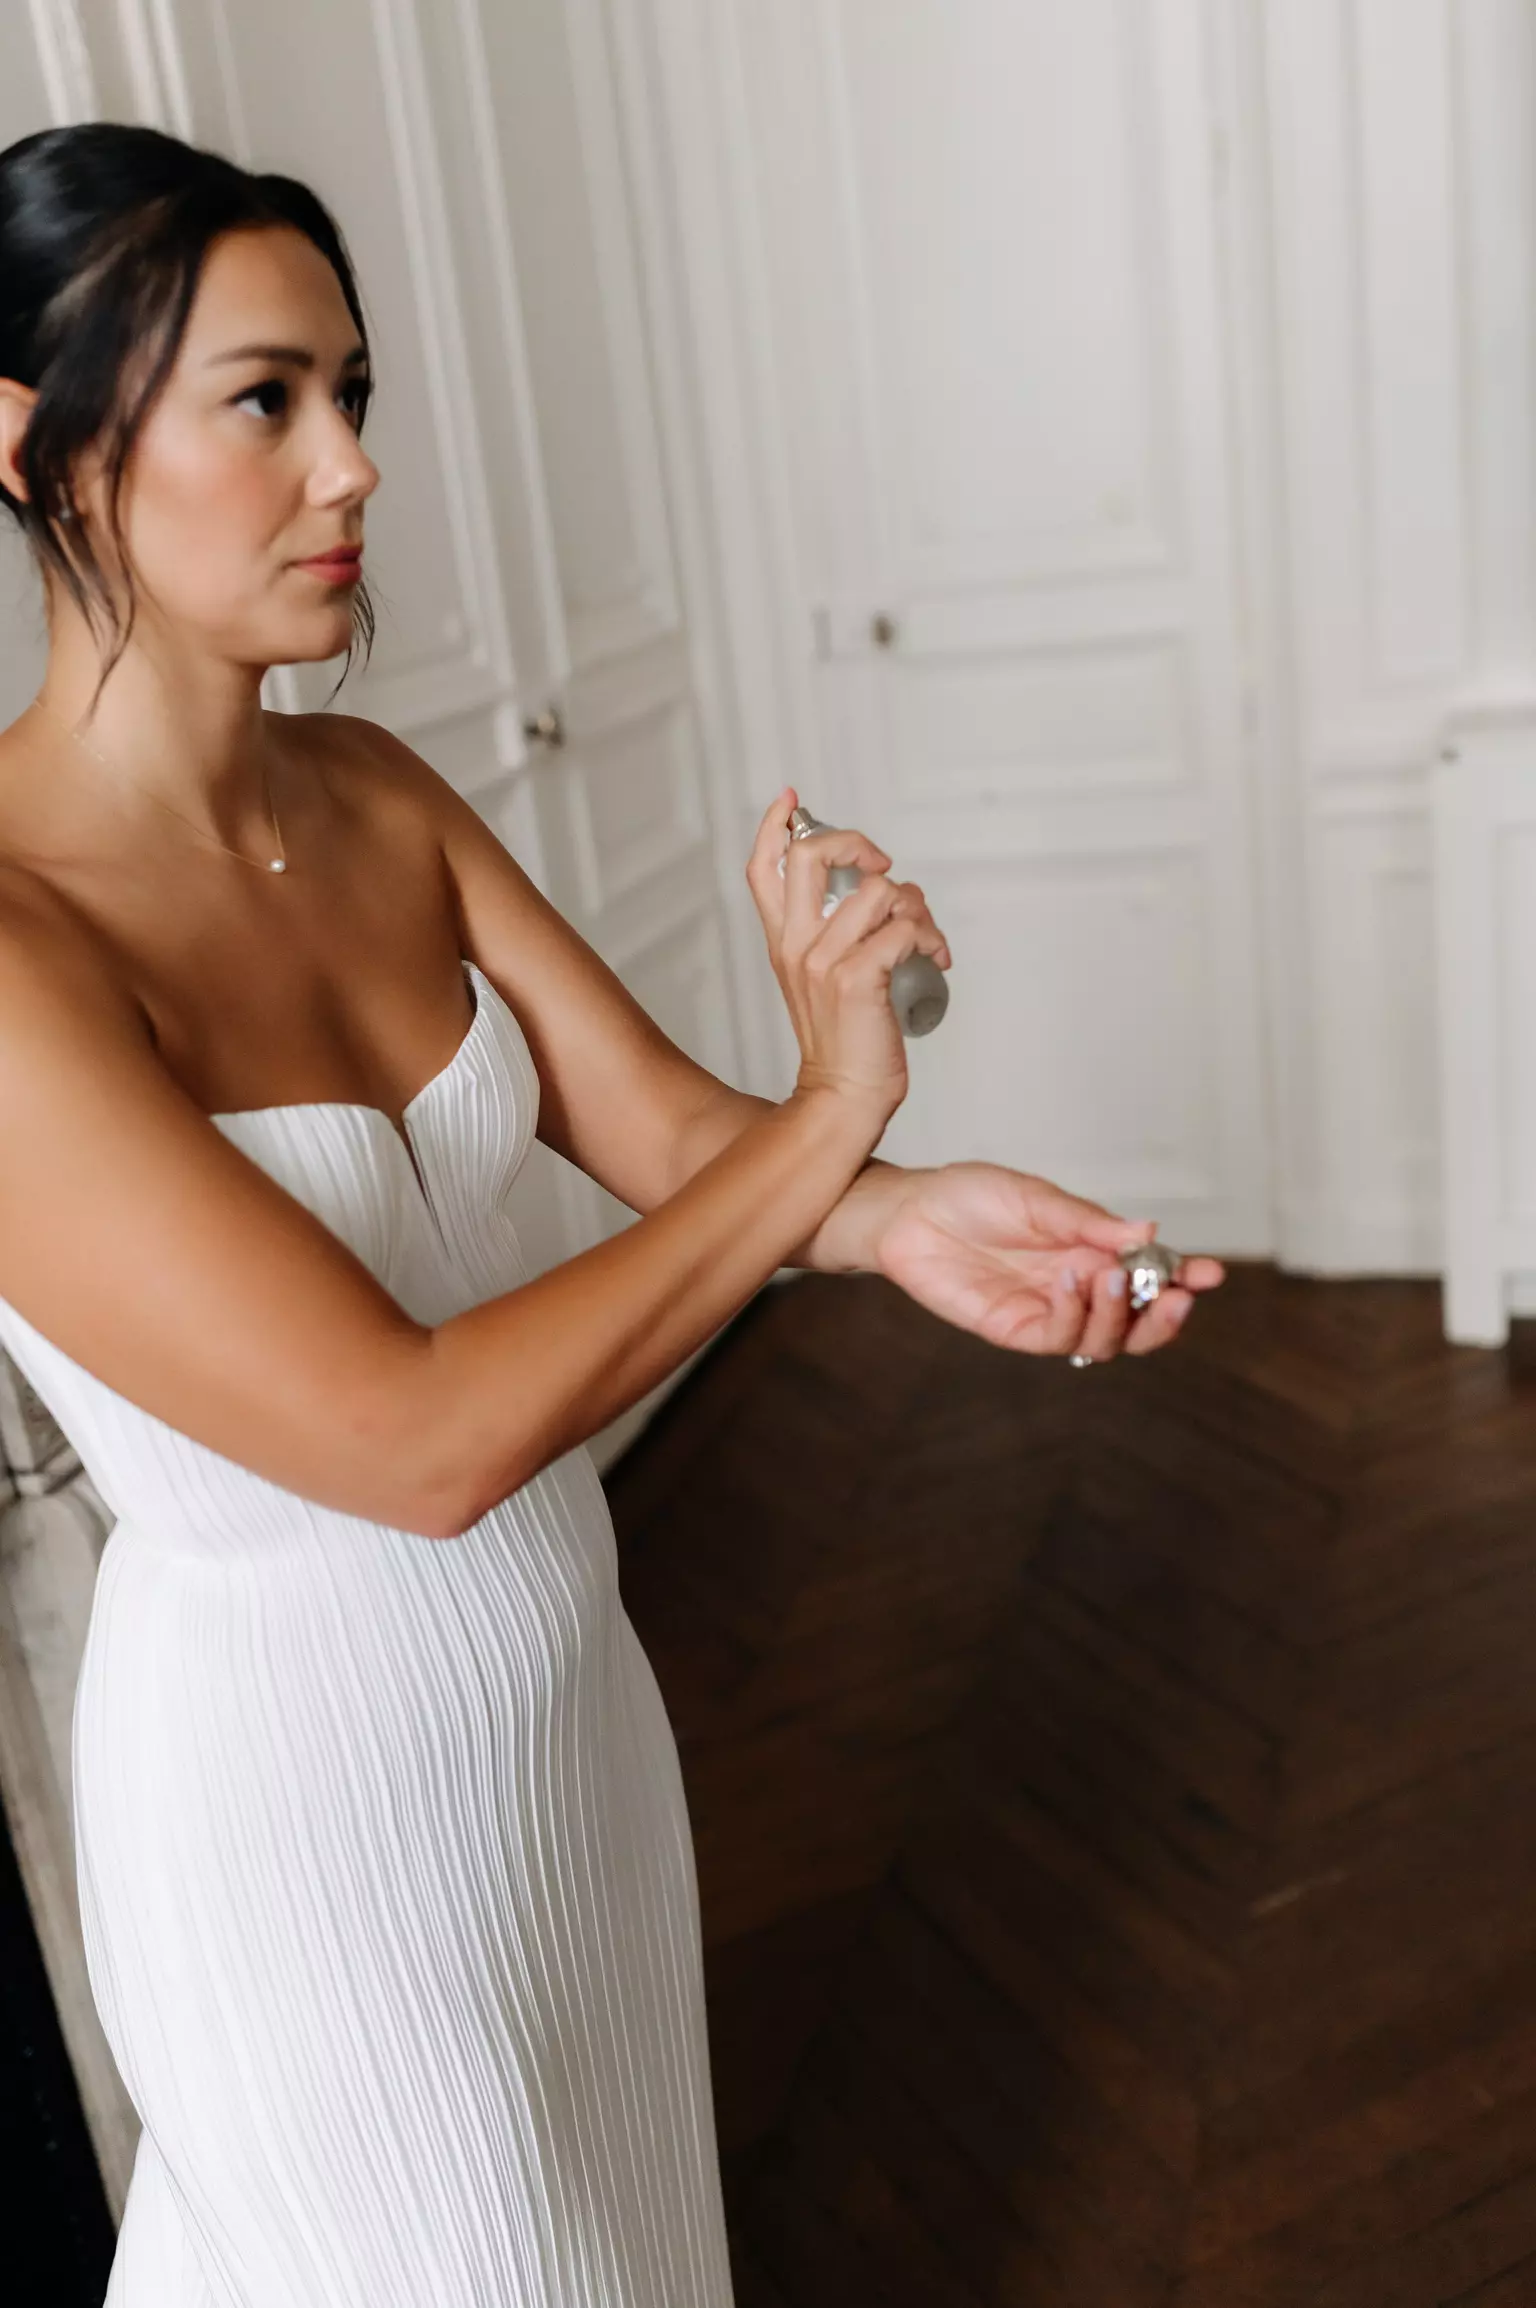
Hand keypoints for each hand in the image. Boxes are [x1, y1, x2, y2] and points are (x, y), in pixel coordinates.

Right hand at [745, 786, 951, 1125]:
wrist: (842, 1097)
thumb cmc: (844, 1043)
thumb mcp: (821, 982)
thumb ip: (832, 939)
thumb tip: (875, 894)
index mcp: (783, 943)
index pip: (763, 869)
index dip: (775, 825)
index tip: (791, 799)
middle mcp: (797, 945)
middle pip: (811, 855)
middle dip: (856, 844)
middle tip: (882, 866)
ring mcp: (824, 961)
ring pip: (877, 891)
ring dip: (915, 906)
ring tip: (924, 936)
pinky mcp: (857, 978)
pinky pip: (904, 929)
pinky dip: (930, 938)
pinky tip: (935, 958)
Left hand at [866, 1161, 1225, 1357]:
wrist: (909, 1210)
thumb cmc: (970, 1195)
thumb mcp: (1036, 1198)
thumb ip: (1088, 1222)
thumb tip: (1148, 1232)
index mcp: (1091, 1252)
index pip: (1148, 1276)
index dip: (1183, 1279)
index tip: (1211, 1274)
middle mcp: (1077, 1288)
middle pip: (1137, 1324)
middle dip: (1165, 1316)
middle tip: (1178, 1296)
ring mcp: (1047, 1312)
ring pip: (1104, 1342)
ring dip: (1119, 1313)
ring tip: (1111, 1275)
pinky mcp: (1013, 1329)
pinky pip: (1057, 1337)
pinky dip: (1074, 1314)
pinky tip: (1071, 1281)